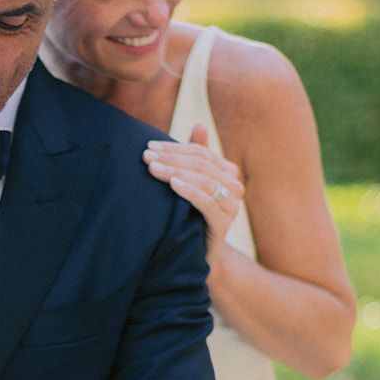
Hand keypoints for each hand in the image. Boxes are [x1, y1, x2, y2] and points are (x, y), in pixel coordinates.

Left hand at [143, 123, 243, 263]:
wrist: (196, 256)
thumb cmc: (190, 216)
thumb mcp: (189, 184)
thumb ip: (194, 157)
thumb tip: (200, 124)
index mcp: (226, 173)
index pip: (200, 153)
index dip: (174, 148)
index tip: (149, 146)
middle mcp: (233, 187)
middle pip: (201, 165)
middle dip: (171, 158)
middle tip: (146, 156)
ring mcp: (231, 207)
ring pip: (204, 181)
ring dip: (176, 172)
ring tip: (153, 169)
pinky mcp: (223, 225)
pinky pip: (207, 204)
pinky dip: (190, 191)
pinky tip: (173, 185)